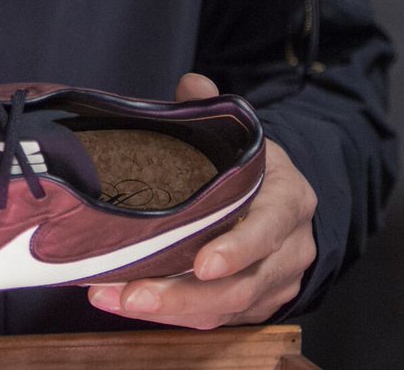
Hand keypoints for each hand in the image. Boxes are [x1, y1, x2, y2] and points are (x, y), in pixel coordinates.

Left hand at [87, 72, 316, 328]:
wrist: (288, 202)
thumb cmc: (253, 167)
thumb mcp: (242, 135)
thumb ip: (215, 109)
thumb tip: (192, 84)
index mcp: (288, 200)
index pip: (270, 228)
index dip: (239, 248)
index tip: (203, 263)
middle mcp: (287, 249)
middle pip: (241, 285)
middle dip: (184, 295)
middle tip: (133, 293)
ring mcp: (273, 283)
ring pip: (224, 309)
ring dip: (168, 310)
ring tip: (114, 299)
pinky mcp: (252, 306)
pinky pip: (213, 320)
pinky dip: (170, 315)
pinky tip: (125, 302)